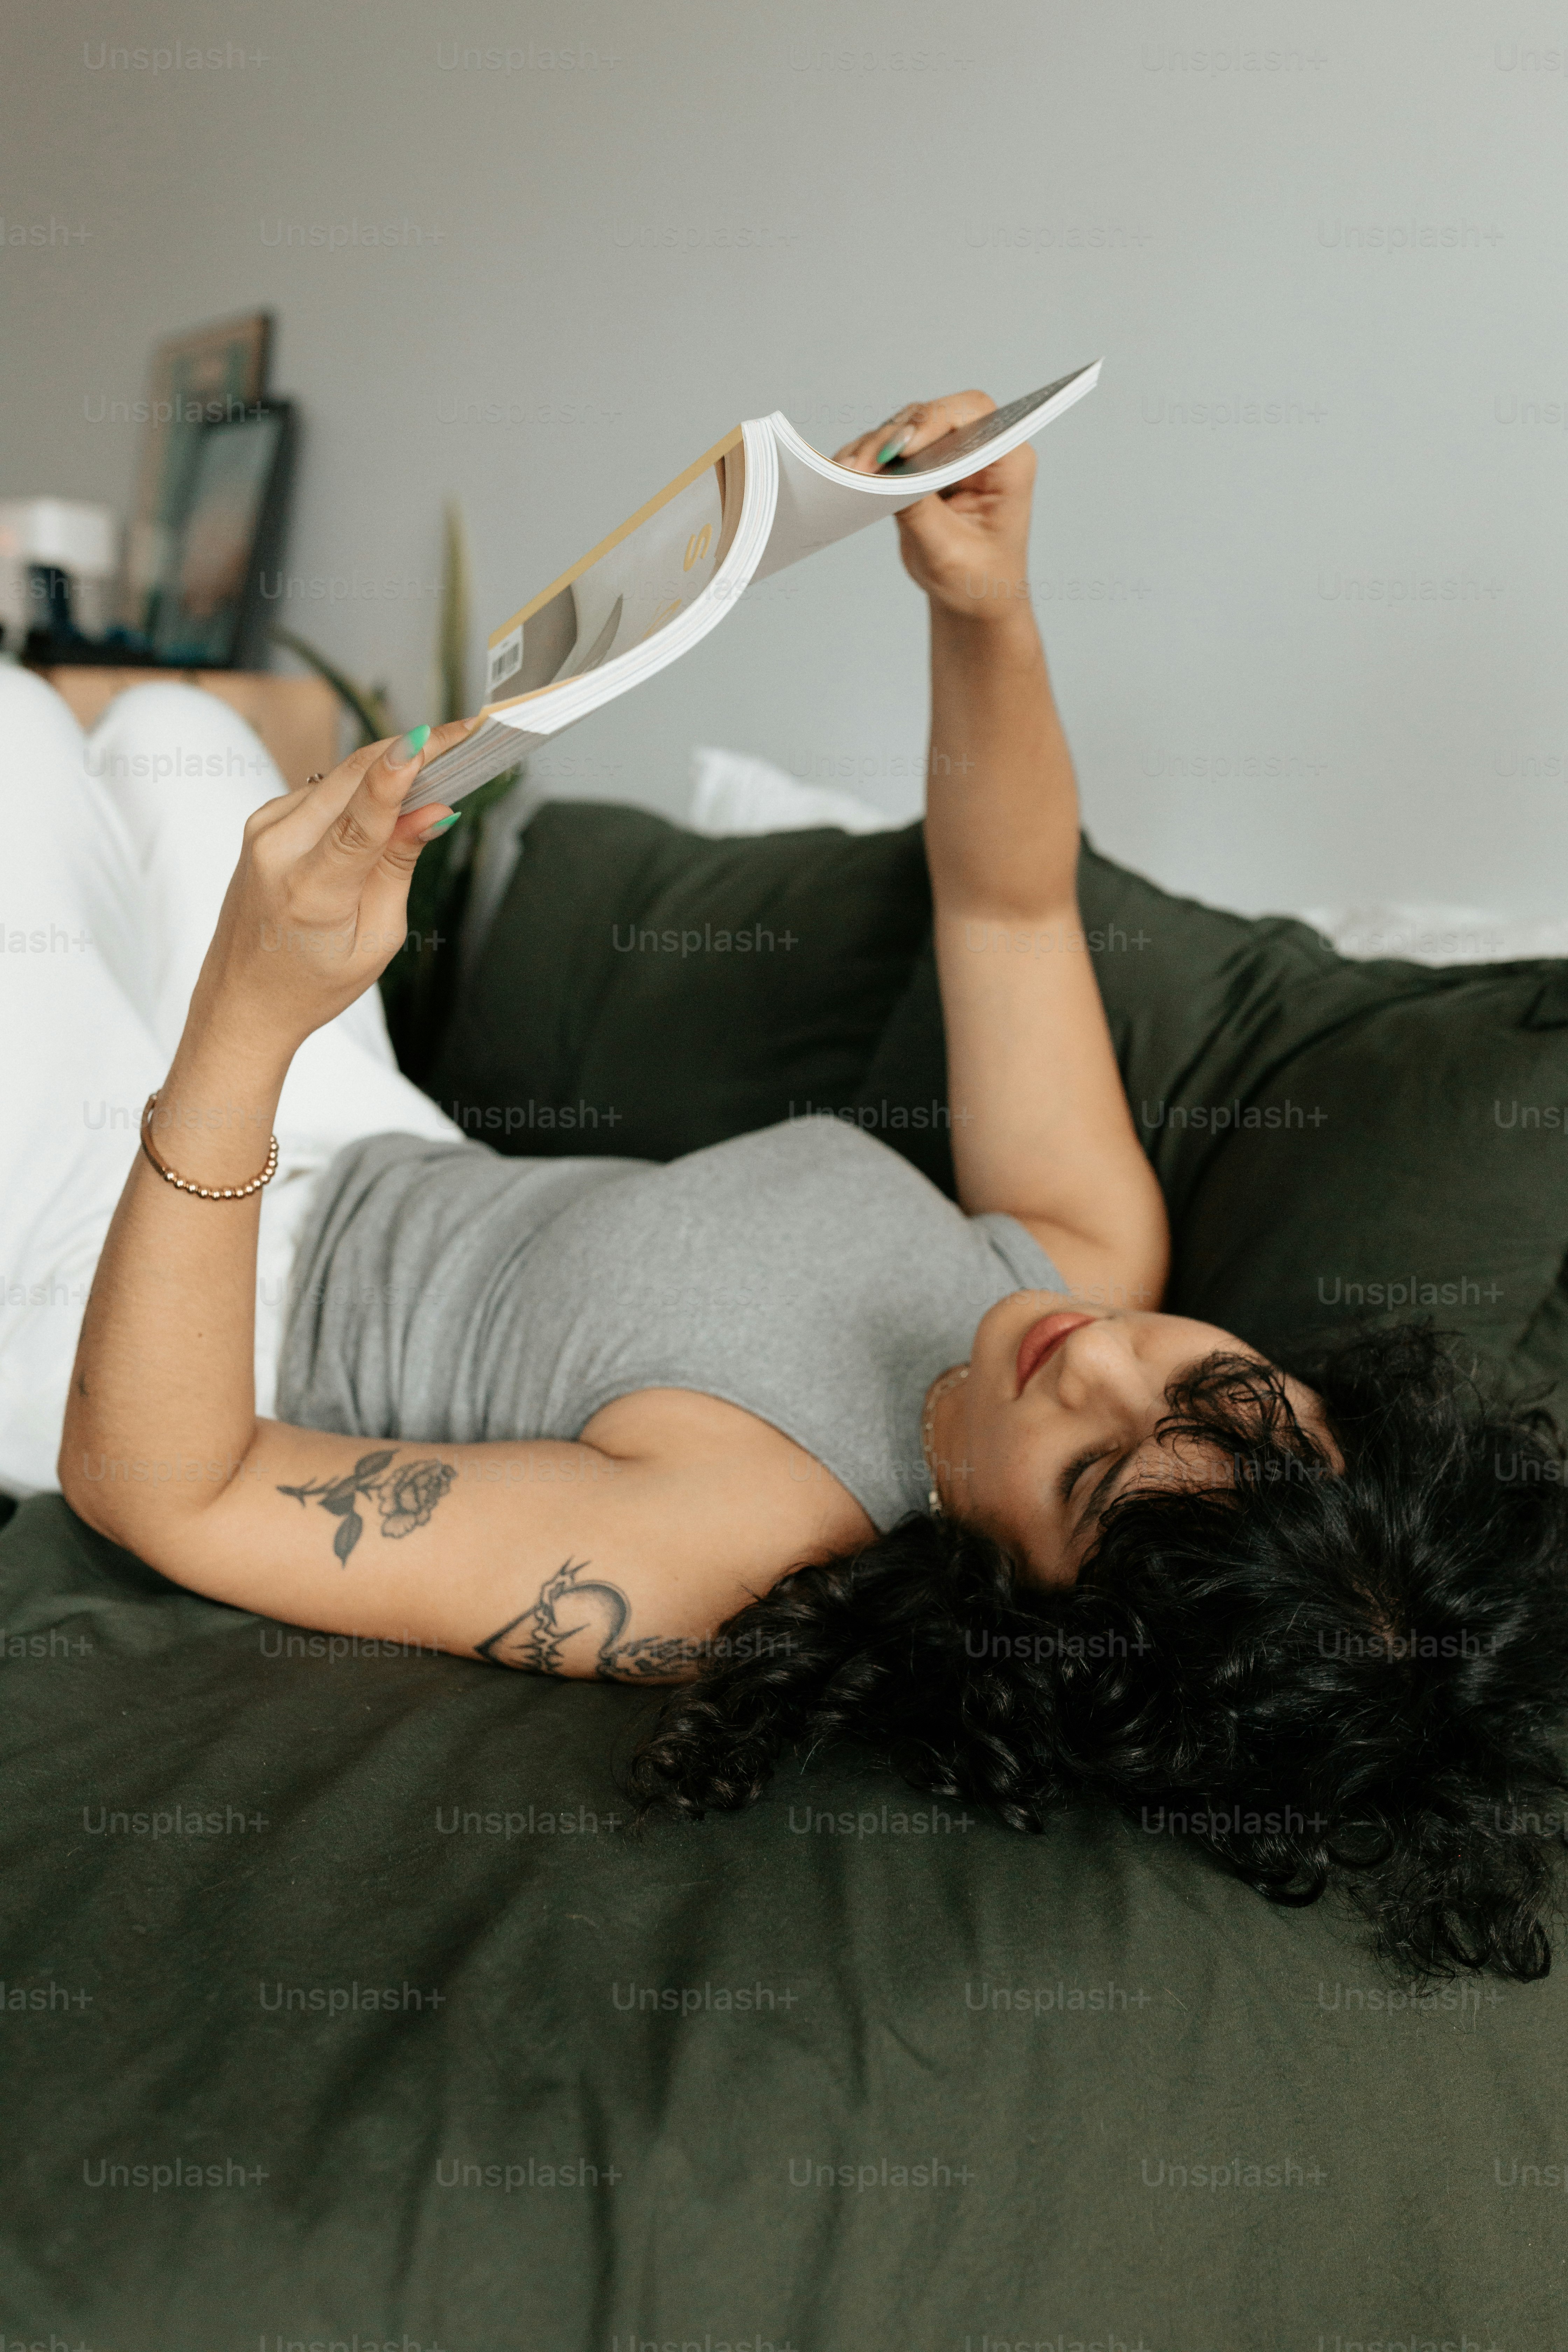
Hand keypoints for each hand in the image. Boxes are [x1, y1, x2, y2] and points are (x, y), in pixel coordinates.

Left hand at [188, 721, 471, 1049]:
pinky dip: (359, 787)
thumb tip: (434, 811)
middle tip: (460, 735)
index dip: (396, 777)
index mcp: (311, 892)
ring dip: (386, 768)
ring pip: (339, 777)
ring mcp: (263, 830)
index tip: (427, 740)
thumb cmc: (312, 981)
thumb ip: (399, 867)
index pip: (359, 820)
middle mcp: (278, 851)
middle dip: (407, 751)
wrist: (242, 999)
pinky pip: (323, 791)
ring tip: (433, 766)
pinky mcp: (262, 821)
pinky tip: (384, 801)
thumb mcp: (376, 939)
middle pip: (351, 778)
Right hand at [833, 391, 1035, 624]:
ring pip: (908, 427)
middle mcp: (982, 448)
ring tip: (848, 472)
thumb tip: (885, 473)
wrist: (973, 598)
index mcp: (1009, 463)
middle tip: (861, 467)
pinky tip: (848, 472)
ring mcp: (952, 452)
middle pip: (934, 416)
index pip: (974, 415)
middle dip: (893, 437)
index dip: (933, 421)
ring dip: (875, 446)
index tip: (901, 449)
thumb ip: (918, 511)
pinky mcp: (926, 464)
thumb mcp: (947, 551)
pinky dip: (870, 457)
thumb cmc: (977, 578)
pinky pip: (894, 447)